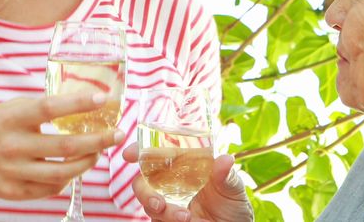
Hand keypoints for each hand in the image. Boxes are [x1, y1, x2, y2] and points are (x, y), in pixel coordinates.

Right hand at [0, 93, 123, 200]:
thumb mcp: (6, 109)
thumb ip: (36, 107)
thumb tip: (76, 101)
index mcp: (11, 119)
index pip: (49, 109)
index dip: (77, 104)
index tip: (101, 100)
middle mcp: (12, 146)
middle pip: (65, 147)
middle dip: (98, 141)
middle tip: (117, 135)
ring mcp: (12, 172)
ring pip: (61, 173)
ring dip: (87, 163)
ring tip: (98, 153)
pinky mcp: (12, 192)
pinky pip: (48, 189)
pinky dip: (66, 180)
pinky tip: (73, 169)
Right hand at [122, 144, 253, 221]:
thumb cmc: (234, 207)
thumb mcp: (234, 190)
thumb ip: (227, 176)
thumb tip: (226, 159)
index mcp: (186, 165)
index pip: (160, 152)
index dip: (140, 150)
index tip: (129, 154)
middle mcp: (172, 182)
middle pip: (144, 178)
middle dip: (143, 190)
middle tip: (158, 203)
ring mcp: (168, 202)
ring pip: (147, 200)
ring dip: (158, 208)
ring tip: (183, 216)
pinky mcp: (166, 219)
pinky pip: (155, 218)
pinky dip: (165, 219)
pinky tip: (184, 220)